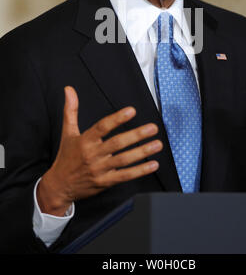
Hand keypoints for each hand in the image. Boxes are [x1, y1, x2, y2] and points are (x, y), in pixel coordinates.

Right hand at [37, 86, 161, 215]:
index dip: (117, 119)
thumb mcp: (67, 132)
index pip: (102, 127)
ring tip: (157, 144)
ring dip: (142, 152)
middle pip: (117, 143)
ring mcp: (100, 170)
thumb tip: (69, 89)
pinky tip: (153, 164)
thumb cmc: (66, 156)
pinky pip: (125, 176)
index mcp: (84, 141)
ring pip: (124, 160)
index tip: (131, 111)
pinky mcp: (105, 182)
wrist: (60, 185)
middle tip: (153, 128)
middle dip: (136, 135)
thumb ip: (71, 110)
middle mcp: (92, 155)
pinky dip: (140, 171)